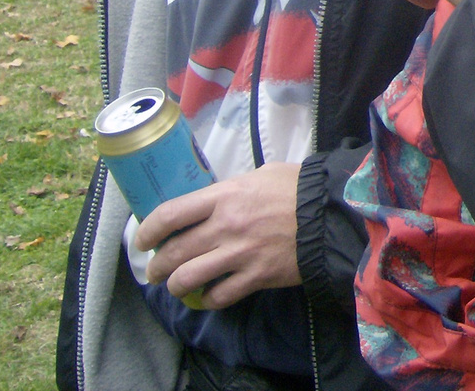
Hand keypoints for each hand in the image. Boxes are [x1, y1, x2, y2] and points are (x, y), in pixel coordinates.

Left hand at [136, 161, 301, 307]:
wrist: (331, 214)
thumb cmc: (297, 189)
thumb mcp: (262, 175)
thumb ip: (232, 189)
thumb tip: (215, 200)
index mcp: (225, 196)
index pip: (170, 215)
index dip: (148, 230)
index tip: (142, 240)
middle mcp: (226, 226)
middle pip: (173, 252)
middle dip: (156, 266)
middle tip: (155, 270)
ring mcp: (240, 254)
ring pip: (188, 279)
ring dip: (175, 285)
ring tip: (175, 285)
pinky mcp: (256, 276)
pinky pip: (219, 296)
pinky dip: (209, 299)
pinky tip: (209, 295)